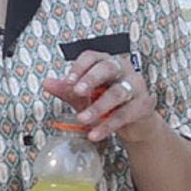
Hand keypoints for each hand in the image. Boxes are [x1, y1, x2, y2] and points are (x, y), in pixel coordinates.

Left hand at [43, 51, 160, 145]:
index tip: (68, 81)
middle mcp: (124, 71)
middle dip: (92, 78)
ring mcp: (136, 87)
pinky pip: (124, 114)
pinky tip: (94, 134)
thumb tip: (47, 83)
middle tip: (77, 91)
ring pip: (118, 92)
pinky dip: (108, 125)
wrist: (136, 121)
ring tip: (82, 118)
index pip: (94, 57)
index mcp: (108, 64)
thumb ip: (68, 90)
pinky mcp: (143, 105)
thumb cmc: (110, 103)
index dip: (80, 67)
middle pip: (109, 67)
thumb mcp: (87, 95)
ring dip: (98, 107)